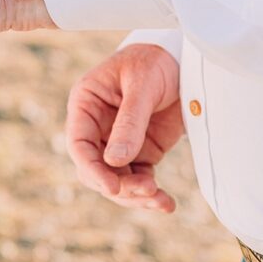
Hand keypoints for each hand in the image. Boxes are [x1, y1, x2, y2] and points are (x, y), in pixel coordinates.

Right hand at [65, 43, 182, 212]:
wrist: (183, 58)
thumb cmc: (154, 61)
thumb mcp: (142, 86)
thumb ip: (129, 122)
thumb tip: (114, 162)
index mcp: (86, 104)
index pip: (79, 144)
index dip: (92, 169)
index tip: (112, 187)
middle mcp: (97, 126)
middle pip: (95, 168)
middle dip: (118, 185)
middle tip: (146, 189)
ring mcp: (118, 141)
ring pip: (116, 179)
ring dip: (136, 194)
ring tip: (160, 200)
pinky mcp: (141, 151)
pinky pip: (139, 178)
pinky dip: (150, 194)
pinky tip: (165, 202)